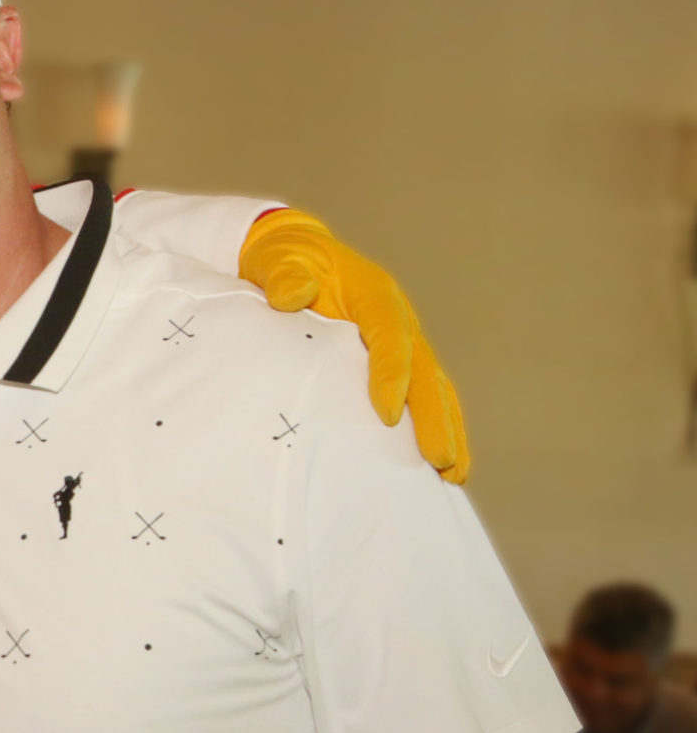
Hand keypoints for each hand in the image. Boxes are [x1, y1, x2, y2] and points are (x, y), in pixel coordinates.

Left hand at [238, 211, 470, 484]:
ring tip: (453, 474)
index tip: (387, 416)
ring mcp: (402, 342)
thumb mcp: (279, 259)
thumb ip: (285, 275)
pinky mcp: (395, 363)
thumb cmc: (284, 261)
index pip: (389, 336)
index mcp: (375, 295)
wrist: (293, 257)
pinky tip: (440, 468)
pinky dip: (435, 428)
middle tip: (440, 459)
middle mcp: (398, 320)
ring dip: (446, 430)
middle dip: (434, 417)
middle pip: (424, 371)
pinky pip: (421, 397)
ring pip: (433, 389)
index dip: (391, 374)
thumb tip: (291, 295)